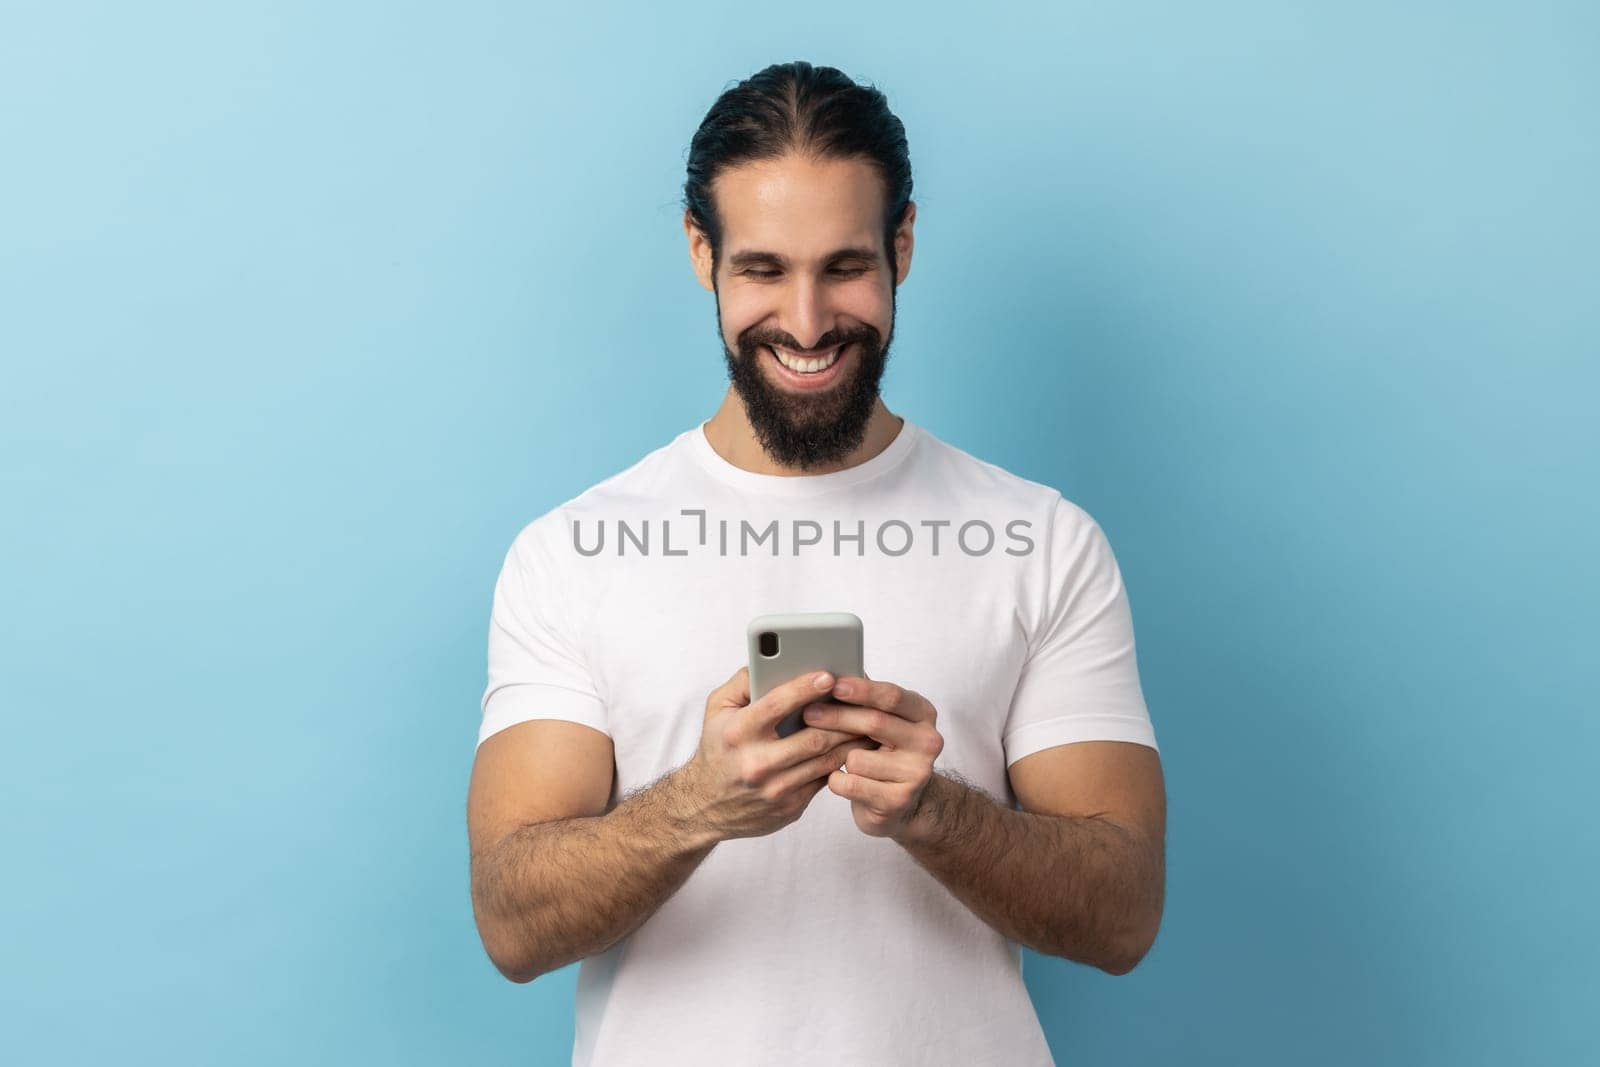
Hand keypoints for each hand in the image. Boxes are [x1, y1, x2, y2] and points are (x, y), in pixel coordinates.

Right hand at [681, 665, 877, 841]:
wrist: (705, 806)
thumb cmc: (717, 748)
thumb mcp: (716, 709)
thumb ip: (743, 681)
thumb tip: (773, 660)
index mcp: (738, 733)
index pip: (777, 705)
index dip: (805, 688)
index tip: (828, 675)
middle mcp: (756, 763)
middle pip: (813, 737)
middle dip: (842, 717)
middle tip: (861, 699)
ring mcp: (775, 789)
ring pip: (825, 760)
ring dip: (851, 739)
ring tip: (867, 720)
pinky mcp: (790, 807)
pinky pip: (824, 779)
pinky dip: (842, 761)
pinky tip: (854, 746)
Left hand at [801, 676, 944, 839]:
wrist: (899, 803)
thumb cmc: (883, 753)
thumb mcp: (881, 721)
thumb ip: (864, 699)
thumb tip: (831, 674)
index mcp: (923, 714)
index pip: (891, 696)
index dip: (861, 689)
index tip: (833, 684)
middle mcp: (928, 741)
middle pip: (874, 723)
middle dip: (836, 717)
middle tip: (808, 713)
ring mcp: (916, 773)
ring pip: (857, 758)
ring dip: (838, 758)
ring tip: (841, 759)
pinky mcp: (898, 801)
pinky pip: (851, 785)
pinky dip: (836, 781)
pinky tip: (841, 779)